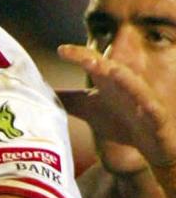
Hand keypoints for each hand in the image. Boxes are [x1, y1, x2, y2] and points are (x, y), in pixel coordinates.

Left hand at [57, 43, 175, 167]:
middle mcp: (125, 86)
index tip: (61, 50)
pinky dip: (147, 103)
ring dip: (124, 78)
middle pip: (111, 69)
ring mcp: (142, 100)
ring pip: (134, 85)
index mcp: (108, 81)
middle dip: (98, 61)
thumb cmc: (119, 122)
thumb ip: (68, 99)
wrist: (149, 146)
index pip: (92, 62)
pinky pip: (153, 109)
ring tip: (112, 70)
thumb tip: (40, 91)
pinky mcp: (156, 117)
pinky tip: (143, 101)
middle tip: (81, 56)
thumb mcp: (89, 109)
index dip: (78, 55)